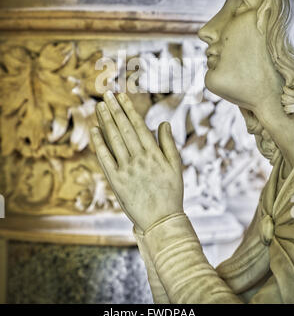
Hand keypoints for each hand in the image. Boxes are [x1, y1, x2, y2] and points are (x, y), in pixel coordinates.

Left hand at [90, 91, 183, 231]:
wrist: (162, 221)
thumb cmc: (171, 193)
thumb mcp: (175, 167)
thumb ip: (168, 144)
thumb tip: (163, 122)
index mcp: (154, 154)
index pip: (138, 126)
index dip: (129, 110)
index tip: (122, 96)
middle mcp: (139, 158)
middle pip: (124, 129)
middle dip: (115, 110)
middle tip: (107, 94)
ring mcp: (126, 170)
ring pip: (114, 140)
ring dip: (106, 122)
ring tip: (100, 106)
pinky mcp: (116, 182)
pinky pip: (105, 159)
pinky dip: (99, 144)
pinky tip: (95, 131)